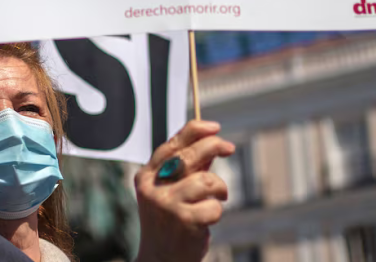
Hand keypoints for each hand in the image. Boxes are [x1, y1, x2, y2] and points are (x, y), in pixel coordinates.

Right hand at [133, 120, 234, 261]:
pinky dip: (216, 212)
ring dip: (219, 188)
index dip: (195, 131)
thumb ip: (189, 169)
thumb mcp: (172, 191)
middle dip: (214, 146)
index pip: (171, 144)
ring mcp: (167, 204)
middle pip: (190, 156)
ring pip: (207, 181)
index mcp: (146, 176)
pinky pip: (213, 207)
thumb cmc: (171, 222)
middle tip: (229, 147)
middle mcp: (153, 188)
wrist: (160, 261)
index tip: (215, 127)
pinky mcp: (184, 221)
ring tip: (218, 198)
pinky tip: (208, 220)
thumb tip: (213, 143)